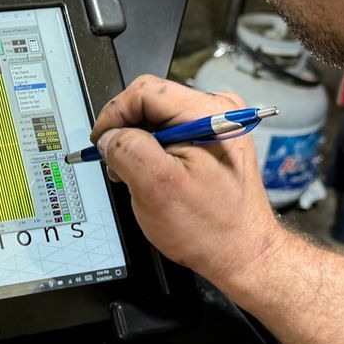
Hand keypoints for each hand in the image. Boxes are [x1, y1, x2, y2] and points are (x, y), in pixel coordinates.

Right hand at [91, 74, 280, 290]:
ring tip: (138, 177)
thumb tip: (109, 135)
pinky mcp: (212, 140)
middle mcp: (217, 112)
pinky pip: (170, 134)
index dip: (114, 115)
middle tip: (117, 166)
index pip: (144, 91)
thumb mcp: (156, 187)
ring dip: (139, 146)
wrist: (242, 252)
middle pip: (150, 103)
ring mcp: (216, 125)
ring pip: (157, 120)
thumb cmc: (211, 228)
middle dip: (127, 133)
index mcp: (209, 113)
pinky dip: (154, 153)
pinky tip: (155, 177)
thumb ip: (127, 150)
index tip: (102, 141)